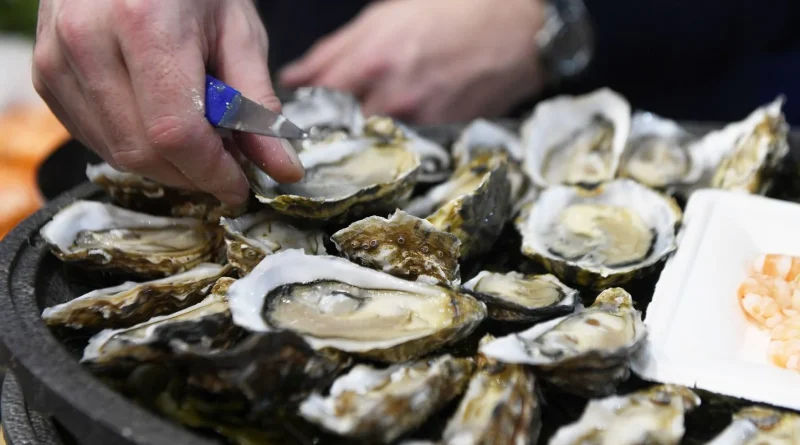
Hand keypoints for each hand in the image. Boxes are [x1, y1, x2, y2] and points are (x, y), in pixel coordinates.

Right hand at [32, 0, 303, 205]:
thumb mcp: (238, 33)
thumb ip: (257, 105)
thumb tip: (282, 168)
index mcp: (143, 23)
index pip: (176, 133)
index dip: (212, 172)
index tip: (240, 186)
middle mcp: (88, 40)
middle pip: (143, 151)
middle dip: (191, 174)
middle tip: (224, 163)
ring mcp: (58, 59)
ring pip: (115, 153)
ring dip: (164, 164)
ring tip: (197, 138)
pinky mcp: (46, 75)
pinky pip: (92, 138)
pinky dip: (133, 146)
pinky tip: (158, 122)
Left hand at [279, 0, 543, 123]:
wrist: (519, 29)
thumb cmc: (451, 10)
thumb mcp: (384, 16)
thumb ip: (334, 50)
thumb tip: (295, 76)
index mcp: (371, 61)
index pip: (315, 102)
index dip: (298, 112)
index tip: (292, 118)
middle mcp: (391, 98)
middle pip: (341, 132)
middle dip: (329, 133)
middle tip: (325, 131)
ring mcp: (418, 122)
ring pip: (373, 145)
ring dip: (362, 141)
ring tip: (367, 131)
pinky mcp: (442, 138)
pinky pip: (406, 148)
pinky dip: (395, 143)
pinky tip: (400, 132)